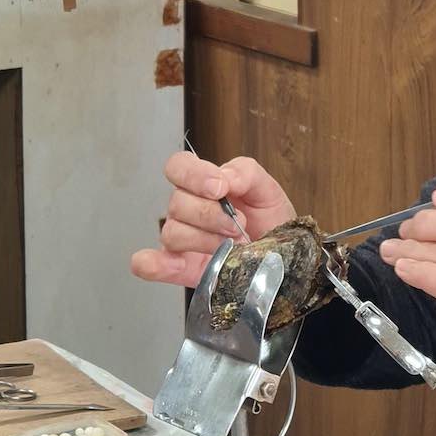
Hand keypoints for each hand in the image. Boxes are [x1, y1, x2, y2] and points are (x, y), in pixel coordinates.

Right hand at [130, 152, 295, 289]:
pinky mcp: (184, 269)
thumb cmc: (269, 219)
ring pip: (173, 233)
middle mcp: (187, 209)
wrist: (281, 254)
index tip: (219, 188)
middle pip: (177, 203)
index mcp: (202, 184)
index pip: (178, 167)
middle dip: (211, 215)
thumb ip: (246, 173)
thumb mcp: (266, 189)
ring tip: (231, 247)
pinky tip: (168, 264)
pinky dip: (154, 264)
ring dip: (203, 240)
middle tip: (238, 225)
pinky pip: (154, 265)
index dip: (194, 175)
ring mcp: (183, 240)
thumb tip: (226, 177)